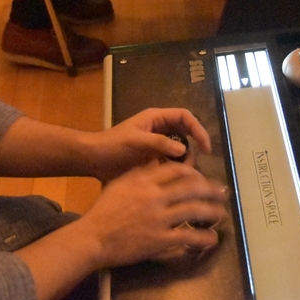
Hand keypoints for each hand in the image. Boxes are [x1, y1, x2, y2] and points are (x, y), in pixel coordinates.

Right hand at [78, 160, 227, 268]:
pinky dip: (203, 238)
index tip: (203, 178)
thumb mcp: (121, 183)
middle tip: (223, 192)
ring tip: (222, 214)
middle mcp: (154, 195)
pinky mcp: (159, 239)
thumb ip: (141, 174)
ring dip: (212, 212)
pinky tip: (212, 239)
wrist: (93, 236)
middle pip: (191, 188)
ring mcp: (158, 218)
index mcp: (144, 179)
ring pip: (194, 210)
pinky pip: (187, 236)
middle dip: (211, 190)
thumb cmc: (103, 210)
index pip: (177, 170)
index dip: (195, 173)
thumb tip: (159, 167)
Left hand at [86, 107, 211, 182]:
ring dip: (184, 163)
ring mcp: (156, 145)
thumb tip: (183, 151)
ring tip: (181, 177)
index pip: (185, 117)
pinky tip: (174, 183)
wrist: (93, 160)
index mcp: (156, 119)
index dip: (198, 129)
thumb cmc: (112, 145)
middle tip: (191, 167)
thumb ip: (159, 143)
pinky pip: (170, 163)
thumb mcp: (135, 141)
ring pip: (180, 151)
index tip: (206, 147)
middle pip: (186, 135)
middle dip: (193, 149)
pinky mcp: (152, 159)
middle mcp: (159, 130)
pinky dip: (175, 171)